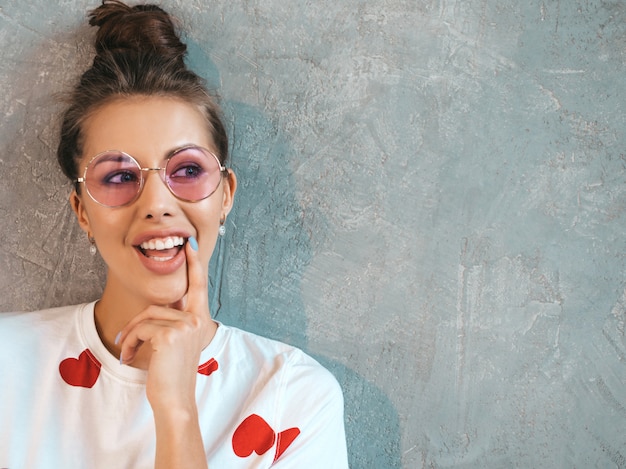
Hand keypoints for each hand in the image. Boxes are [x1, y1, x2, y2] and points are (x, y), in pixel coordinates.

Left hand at [116, 238, 214, 410]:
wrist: (175, 400)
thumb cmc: (172, 375)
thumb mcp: (175, 344)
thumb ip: (173, 322)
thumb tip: (154, 309)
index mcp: (200, 320)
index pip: (198, 286)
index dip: (195, 264)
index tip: (192, 244)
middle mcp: (197, 320)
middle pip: (156, 306)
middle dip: (137, 325)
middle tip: (125, 342)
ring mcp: (185, 326)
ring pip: (146, 317)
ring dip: (131, 336)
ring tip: (127, 355)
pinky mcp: (169, 335)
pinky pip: (141, 328)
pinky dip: (129, 343)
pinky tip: (129, 358)